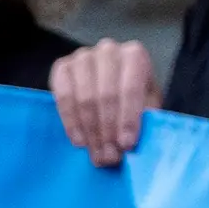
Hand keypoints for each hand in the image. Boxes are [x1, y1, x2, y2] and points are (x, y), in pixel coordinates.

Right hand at [51, 39, 154, 168]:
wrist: (109, 86)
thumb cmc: (131, 99)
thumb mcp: (146, 105)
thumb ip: (144, 119)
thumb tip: (132, 143)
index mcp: (134, 55)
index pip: (130, 88)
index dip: (128, 118)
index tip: (126, 145)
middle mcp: (108, 50)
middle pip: (105, 95)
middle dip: (107, 130)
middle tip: (109, 157)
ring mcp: (82, 57)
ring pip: (84, 98)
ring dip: (90, 131)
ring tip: (96, 154)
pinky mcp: (62, 68)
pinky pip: (63, 97)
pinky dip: (71, 122)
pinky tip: (79, 141)